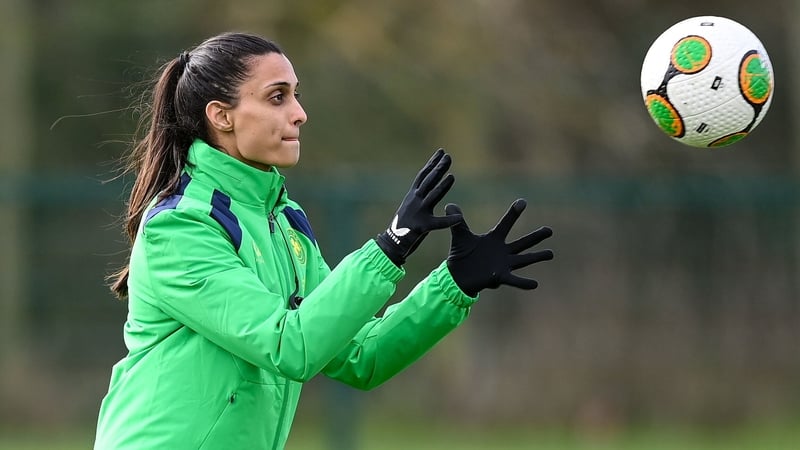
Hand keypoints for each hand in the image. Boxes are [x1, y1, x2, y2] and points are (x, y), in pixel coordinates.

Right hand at [376, 149, 461, 265]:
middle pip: (429, 181)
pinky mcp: (421, 226)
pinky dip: (448, 221)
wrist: (392, 243)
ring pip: (432, 196)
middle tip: (448, 157)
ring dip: (443, 186)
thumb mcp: (411, 208)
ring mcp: (418, 212)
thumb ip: (420, 198)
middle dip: (439, 168)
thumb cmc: (403, 226)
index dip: (432, 163)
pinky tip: (459, 218)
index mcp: (412, 196)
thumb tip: (428, 189)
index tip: (441, 152)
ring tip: (452, 176)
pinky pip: (438, 223)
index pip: (424, 175)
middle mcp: (414, 201)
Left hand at [445, 199, 552, 296]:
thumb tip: (450, 205)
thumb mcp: (459, 236)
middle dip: (536, 237)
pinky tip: (535, 284)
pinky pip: (514, 280)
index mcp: (494, 239)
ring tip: (551, 253)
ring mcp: (503, 264)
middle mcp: (502, 251)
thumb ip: (457, 221)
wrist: (456, 275)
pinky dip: (524, 282)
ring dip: (537, 257)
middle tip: (549, 230)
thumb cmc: (461, 255)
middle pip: (522, 242)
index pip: (506, 223)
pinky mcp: (499, 277)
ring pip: (524, 259)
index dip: (513, 213)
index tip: (523, 201)